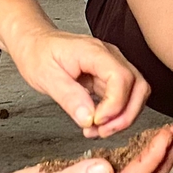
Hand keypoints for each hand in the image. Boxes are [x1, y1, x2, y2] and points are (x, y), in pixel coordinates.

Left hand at [10, 28, 149, 137]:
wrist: (34, 42)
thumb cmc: (38, 53)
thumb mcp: (46, 77)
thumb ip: (69, 98)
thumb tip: (88, 119)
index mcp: (94, 52)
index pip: (121, 77)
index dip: (115, 104)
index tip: (97, 121)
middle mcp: (109, 56)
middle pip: (138, 86)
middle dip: (125, 115)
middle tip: (102, 130)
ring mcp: (111, 66)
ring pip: (135, 94)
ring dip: (122, 117)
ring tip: (96, 130)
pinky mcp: (108, 77)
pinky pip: (122, 97)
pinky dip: (114, 115)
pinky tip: (95, 124)